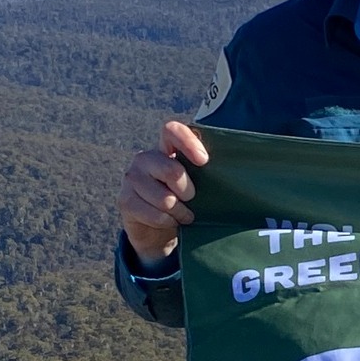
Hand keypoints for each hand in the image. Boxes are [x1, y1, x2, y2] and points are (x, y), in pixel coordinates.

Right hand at [119, 120, 208, 266]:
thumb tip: (234, 173)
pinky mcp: (125, 199)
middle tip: (192, 199)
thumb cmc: (185, 201)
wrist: (158, 229)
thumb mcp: (197, 184)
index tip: (203, 161)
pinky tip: (169, 221)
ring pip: (164, 198)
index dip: (188, 142)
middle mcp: (145, 158)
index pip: (171, 131)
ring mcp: (132, 178)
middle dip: (187, 191)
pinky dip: (168, 222)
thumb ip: (206, 173)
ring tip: (183, 214)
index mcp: (165, 148)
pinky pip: (154, 214)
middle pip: (171, 170)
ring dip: (180, 212)